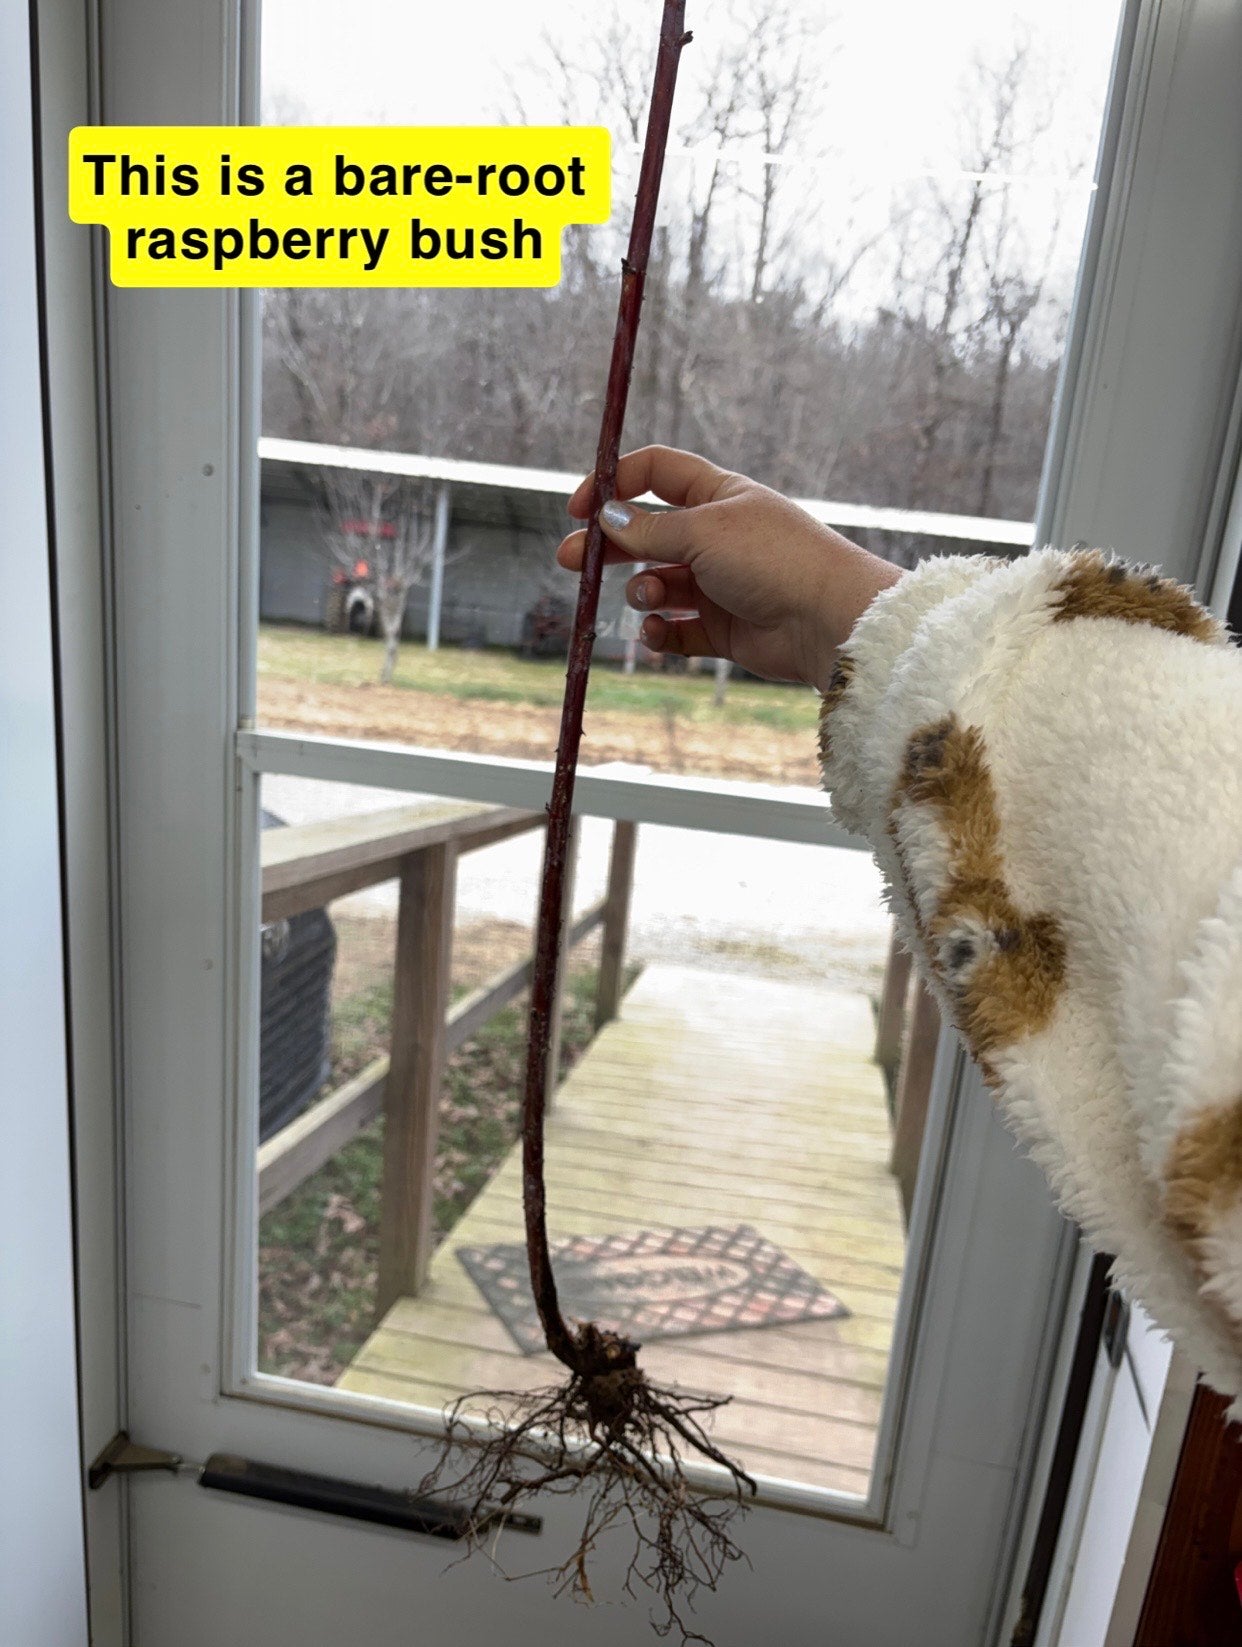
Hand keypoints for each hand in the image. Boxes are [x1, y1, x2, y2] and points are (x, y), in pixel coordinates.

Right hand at [556, 445, 900, 693]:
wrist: (829, 620)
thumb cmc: (774, 559)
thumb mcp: (703, 532)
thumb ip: (649, 530)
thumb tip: (606, 519)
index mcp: (717, 495)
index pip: (656, 473)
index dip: (614, 484)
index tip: (579, 507)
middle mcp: (716, 536)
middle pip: (646, 533)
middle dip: (607, 547)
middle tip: (569, 561)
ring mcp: (719, 583)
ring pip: (657, 584)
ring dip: (641, 592)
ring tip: (650, 600)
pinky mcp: (723, 629)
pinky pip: (676, 630)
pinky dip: (660, 633)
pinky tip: (656, 635)